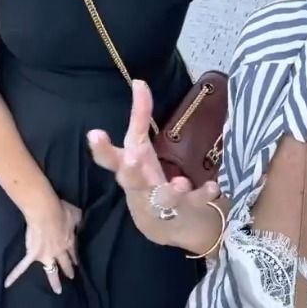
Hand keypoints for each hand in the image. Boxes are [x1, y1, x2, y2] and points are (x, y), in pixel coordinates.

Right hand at [4, 199, 80, 293]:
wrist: (45, 212)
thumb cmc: (61, 211)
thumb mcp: (76, 215)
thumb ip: (78, 221)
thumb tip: (80, 222)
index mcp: (69, 241)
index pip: (73, 252)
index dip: (75, 258)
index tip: (77, 263)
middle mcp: (59, 251)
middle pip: (65, 263)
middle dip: (69, 270)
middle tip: (72, 277)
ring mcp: (46, 255)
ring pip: (52, 271)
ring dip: (55, 281)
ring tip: (58, 290)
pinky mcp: (32, 254)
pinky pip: (22, 266)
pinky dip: (15, 274)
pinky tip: (8, 283)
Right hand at [87, 80, 220, 247]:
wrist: (167, 226)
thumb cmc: (148, 179)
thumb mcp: (140, 147)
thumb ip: (140, 115)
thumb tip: (139, 81)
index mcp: (129, 168)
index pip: (109, 159)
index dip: (100, 148)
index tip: (94, 134)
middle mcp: (141, 187)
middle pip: (130, 180)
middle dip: (130, 170)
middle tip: (132, 159)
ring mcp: (161, 202)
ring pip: (162, 198)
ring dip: (169, 191)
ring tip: (177, 183)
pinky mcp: (183, 210)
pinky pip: (194, 202)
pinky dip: (203, 194)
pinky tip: (212, 186)